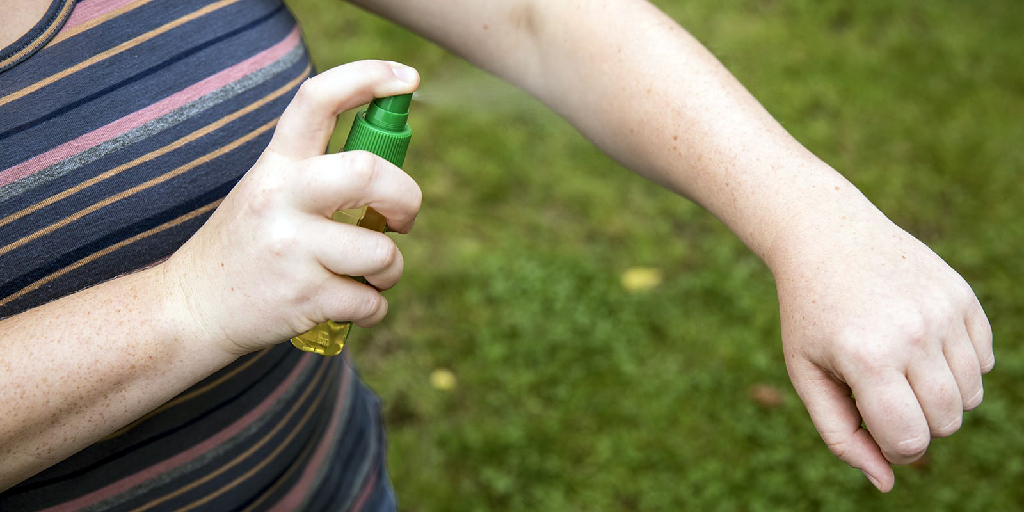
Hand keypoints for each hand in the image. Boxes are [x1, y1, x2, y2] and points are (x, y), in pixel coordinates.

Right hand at [159, 60, 422, 355]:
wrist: (191, 310)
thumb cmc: (248, 246)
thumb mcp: (268, 192)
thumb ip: (318, 174)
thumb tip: (390, 170)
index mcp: (276, 165)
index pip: (318, 100)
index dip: (369, 77)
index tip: (408, 78)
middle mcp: (281, 199)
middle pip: (368, 172)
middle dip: (407, 197)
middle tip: (403, 217)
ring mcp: (291, 250)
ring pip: (382, 253)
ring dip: (391, 269)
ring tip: (371, 274)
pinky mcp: (303, 298)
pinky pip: (372, 302)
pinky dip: (374, 308)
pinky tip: (350, 303)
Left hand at [771, 207, 993, 491]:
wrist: (828, 237)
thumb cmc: (812, 314)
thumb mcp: (807, 374)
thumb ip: (840, 435)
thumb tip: (886, 483)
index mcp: (867, 358)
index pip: (909, 440)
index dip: (892, 447)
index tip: (872, 423)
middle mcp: (912, 334)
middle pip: (947, 423)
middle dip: (917, 423)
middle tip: (883, 394)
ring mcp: (943, 313)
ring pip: (971, 396)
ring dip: (939, 397)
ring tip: (899, 369)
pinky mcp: (962, 297)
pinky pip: (983, 361)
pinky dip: (957, 367)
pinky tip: (919, 343)